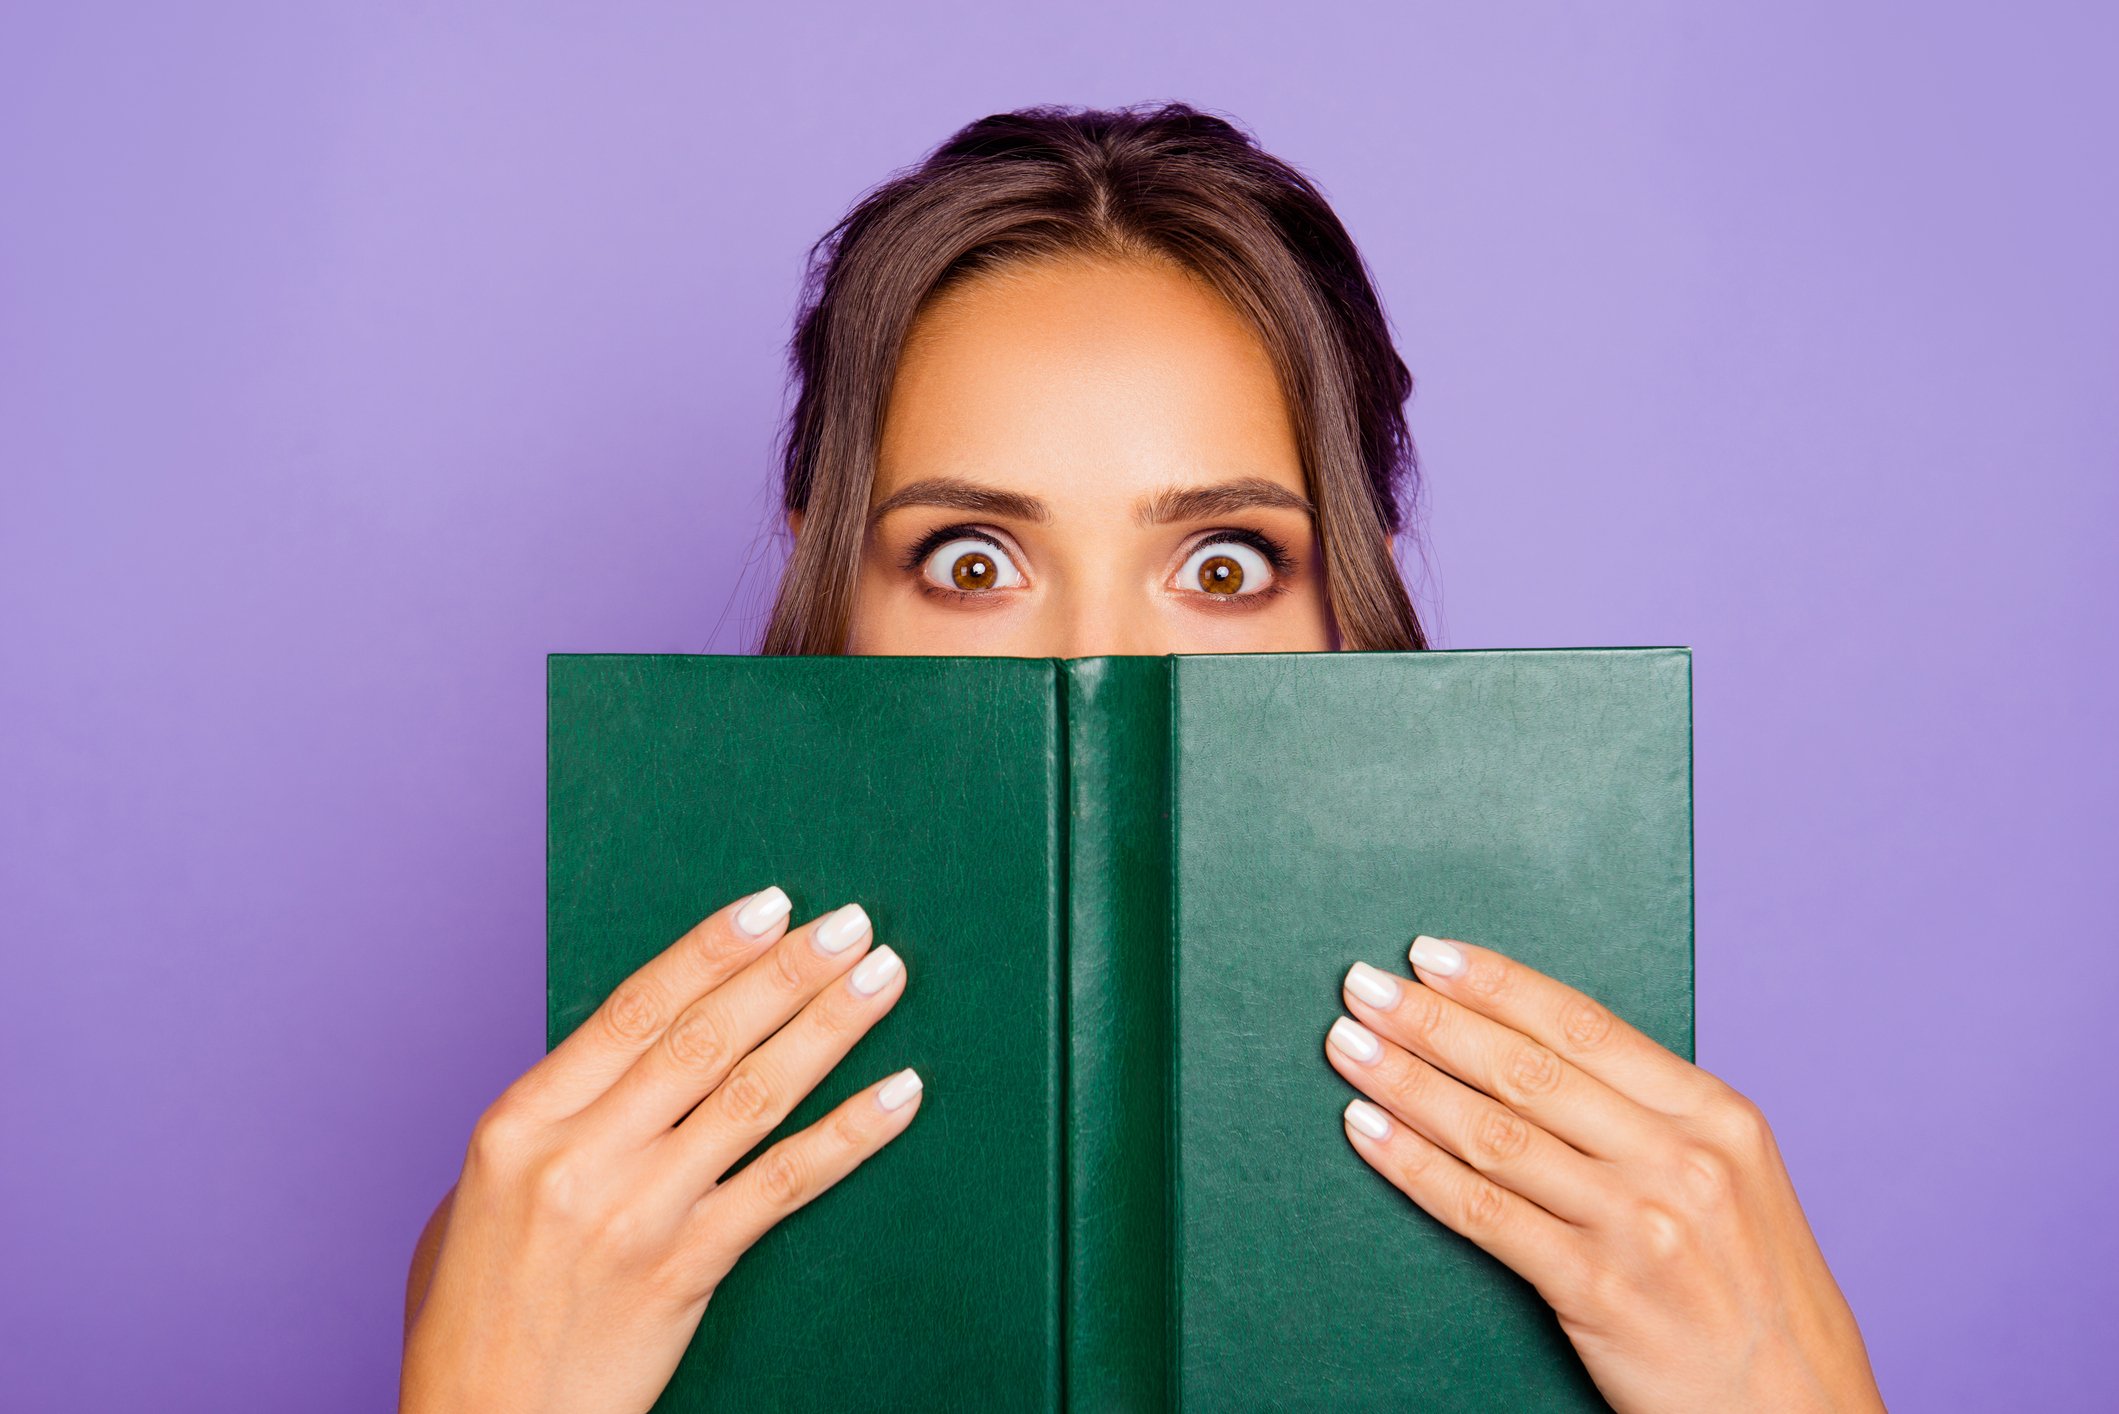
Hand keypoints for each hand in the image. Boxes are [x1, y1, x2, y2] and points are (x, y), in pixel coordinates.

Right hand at [399, 887, 922, 1413]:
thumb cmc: (472, 1318)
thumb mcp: (475, 1198)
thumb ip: (551, 1123)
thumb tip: (626, 1063)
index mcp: (519, 1123)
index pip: (633, 1010)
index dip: (710, 950)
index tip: (770, 906)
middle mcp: (579, 1157)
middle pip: (705, 1038)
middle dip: (787, 971)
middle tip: (852, 924)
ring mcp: (637, 1213)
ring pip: (754, 1094)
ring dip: (829, 1027)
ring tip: (884, 978)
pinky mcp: (685, 1269)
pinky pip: (786, 1185)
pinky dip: (851, 1134)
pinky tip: (899, 1093)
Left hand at [1324, 934, 1883, 1413]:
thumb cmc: (1756, 1298)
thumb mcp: (1735, 1182)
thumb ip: (1651, 1120)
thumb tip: (1536, 1055)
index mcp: (1716, 1116)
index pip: (1583, 1025)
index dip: (1496, 984)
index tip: (1429, 954)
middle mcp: (1680, 1160)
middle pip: (1527, 1069)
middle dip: (1432, 1021)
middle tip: (1362, 986)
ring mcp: (1639, 1225)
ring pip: (1493, 1132)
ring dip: (1405, 1082)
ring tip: (1347, 1045)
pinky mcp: (1598, 1292)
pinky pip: (1482, 1212)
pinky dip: (1412, 1166)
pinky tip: (1367, 1132)